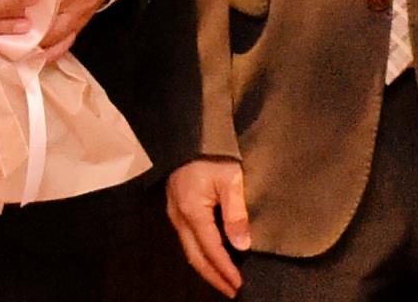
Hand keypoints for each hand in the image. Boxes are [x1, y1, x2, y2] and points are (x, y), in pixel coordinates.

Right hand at [166, 157, 251, 295]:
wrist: (191, 130)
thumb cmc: (213, 152)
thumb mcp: (231, 179)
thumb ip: (236, 213)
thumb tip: (242, 245)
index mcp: (192, 210)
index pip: (210, 249)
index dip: (225, 269)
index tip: (239, 284)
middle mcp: (179, 216)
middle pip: (195, 256)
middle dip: (214, 276)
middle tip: (232, 291)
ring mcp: (175, 212)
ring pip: (189, 249)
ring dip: (207, 267)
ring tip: (224, 279)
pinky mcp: (177, 206)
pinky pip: (188, 238)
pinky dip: (202, 253)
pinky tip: (214, 256)